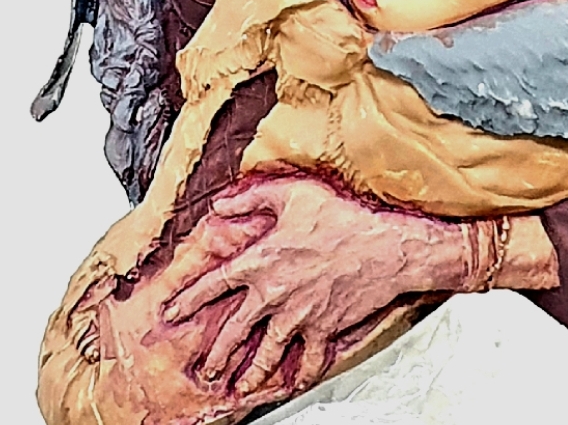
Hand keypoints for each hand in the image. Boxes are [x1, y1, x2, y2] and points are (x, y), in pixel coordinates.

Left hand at [162, 174, 465, 395]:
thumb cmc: (340, 216)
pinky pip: (310, 359)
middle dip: (217, 352)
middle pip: (235, 330)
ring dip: (252, 372)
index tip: (172, 312)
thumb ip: (251, 197)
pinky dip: (302, 375)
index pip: (214, 283)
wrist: (383, 246)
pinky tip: (294, 384)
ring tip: (240, 386)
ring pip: (268, 352)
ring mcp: (299, 315)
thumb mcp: (291, 192)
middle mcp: (274, 293)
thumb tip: (220, 204)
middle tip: (206, 368)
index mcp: (261, 260)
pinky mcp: (324, 327)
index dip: (189, 298)